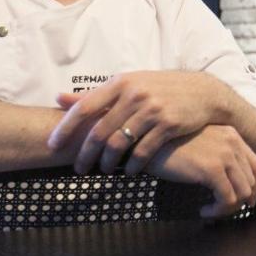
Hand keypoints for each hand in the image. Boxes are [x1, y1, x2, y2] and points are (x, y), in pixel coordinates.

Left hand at [47, 71, 228, 174]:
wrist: (203, 92)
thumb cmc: (160, 89)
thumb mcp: (128, 85)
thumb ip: (95, 95)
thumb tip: (58, 98)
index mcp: (120, 83)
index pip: (84, 107)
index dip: (65, 128)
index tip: (52, 145)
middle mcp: (134, 94)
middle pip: (99, 131)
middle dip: (86, 154)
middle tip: (78, 169)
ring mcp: (152, 109)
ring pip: (120, 143)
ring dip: (108, 162)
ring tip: (105, 172)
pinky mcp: (169, 124)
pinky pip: (143, 151)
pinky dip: (133, 165)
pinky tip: (130, 172)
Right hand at [147, 125, 255, 217]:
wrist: (147, 141)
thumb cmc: (167, 144)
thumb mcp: (199, 144)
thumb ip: (217, 155)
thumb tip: (230, 183)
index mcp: (231, 135)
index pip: (255, 165)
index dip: (253, 186)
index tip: (244, 200)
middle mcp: (232, 143)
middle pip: (251, 180)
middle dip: (240, 201)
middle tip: (221, 210)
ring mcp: (224, 155)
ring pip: (242, 193)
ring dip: (228, 208)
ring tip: (211, 211)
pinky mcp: (212, 169)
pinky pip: (227, 199)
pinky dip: (218, 210)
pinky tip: (203, 211)